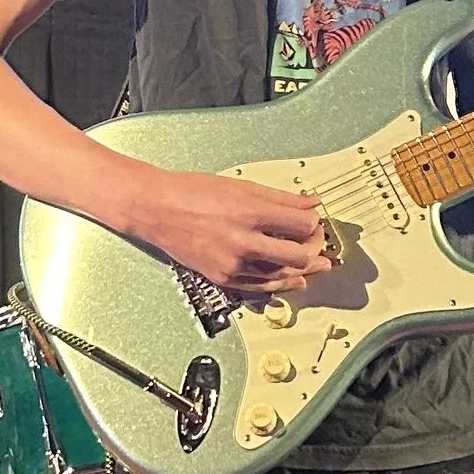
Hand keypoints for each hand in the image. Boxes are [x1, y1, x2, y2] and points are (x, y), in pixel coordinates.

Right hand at [125, 165, 328, 299]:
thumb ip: (282, 198)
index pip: (302, 225)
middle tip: (316, 242)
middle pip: (298, 256)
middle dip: (313, 248)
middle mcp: (243, 242)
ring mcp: (233, 265)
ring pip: (283, 277)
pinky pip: (261, 287)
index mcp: (250, 213)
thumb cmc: (193, 192)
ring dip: (304, 270)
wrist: (157, 209)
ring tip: (316, 265)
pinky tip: (293, 280)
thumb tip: (311, 202)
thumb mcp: (242, 186)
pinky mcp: (224, 279)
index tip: (313, 220)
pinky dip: (281, 283)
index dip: (314, 223)